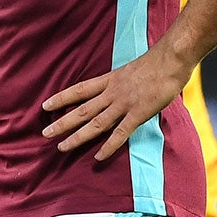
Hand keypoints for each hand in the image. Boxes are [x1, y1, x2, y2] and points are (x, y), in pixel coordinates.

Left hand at [41, 47, 191, 162]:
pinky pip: (120, 133)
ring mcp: (124, 104)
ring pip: (95, 123)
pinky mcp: (138, 113)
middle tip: (45, 134)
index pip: (79, 90)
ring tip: (61, 147)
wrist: (171, 59)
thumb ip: (121, 82)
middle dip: (62, 123)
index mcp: (109, 80)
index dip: (61, 98)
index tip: (45, 106)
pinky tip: (98, 157)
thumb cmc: (156, 63)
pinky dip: (109, 146)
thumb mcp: (130, 69)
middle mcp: (112, 93)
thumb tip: (117, 88)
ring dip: (77, 137)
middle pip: (81, 110)